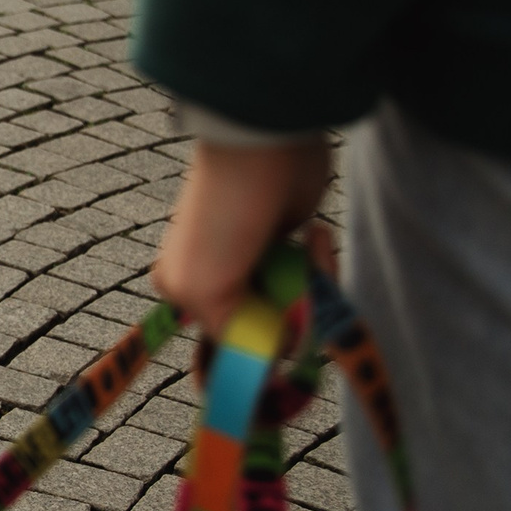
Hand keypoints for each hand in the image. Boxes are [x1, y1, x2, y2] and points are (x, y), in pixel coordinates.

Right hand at [152, 138, 334, 335]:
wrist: (264, 152)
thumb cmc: (223, 217)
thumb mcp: (202, 290)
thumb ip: (229, 335)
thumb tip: (273, 352)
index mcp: (187, 291)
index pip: (223, 344)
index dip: (251, 354)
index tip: (275, 359)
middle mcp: (222, 279)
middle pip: (265, 328)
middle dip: (290, 319)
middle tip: (295, 288)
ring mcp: (259, 261)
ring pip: (296, 305)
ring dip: (311, 285)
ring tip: (309, 249)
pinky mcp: (293, 242)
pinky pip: (315, 278)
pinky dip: (323, 264)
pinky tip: (316, 233)